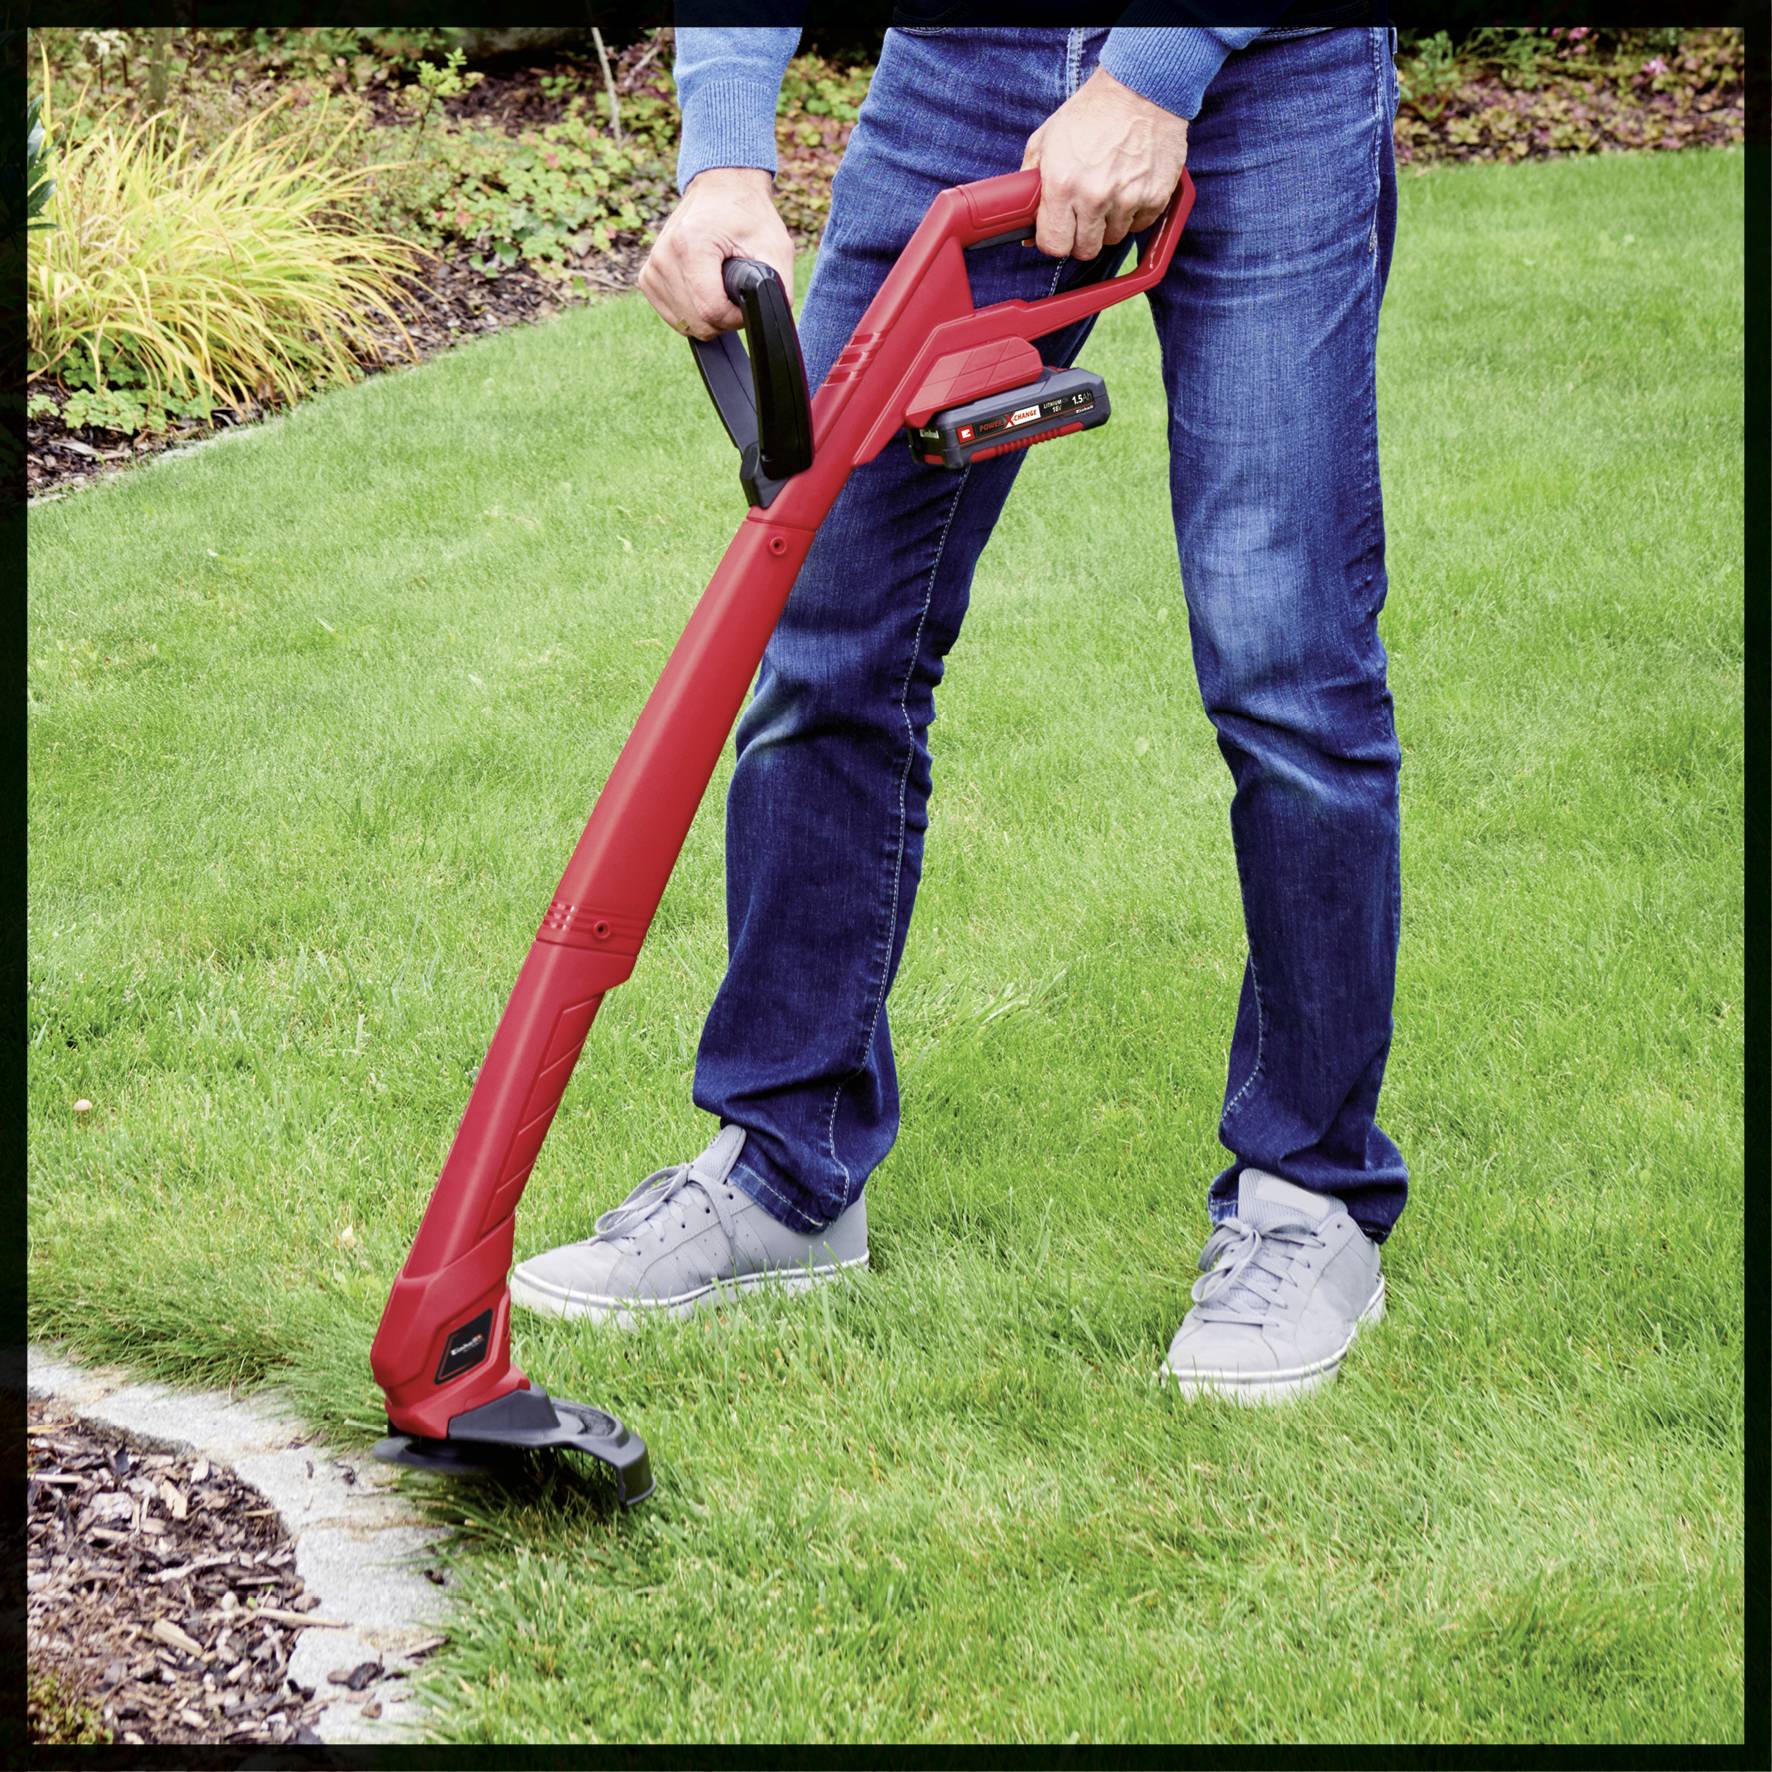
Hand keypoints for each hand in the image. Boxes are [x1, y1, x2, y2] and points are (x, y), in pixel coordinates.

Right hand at [639, 167, 796, 339]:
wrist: (721, 189)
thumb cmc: (749, 216)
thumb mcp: (776, 248)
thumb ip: (775, 290)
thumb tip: (765, 323)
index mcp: (690, 245)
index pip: (712, 312)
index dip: (736, 317)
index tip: (746, 296)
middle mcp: (664, 257)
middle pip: (698, 323)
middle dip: (723, 317)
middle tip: (735, 288)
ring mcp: (652, 268)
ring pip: (686, 325)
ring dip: (709, 314)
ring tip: (719, 283)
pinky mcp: (647, 277)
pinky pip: (675, 317)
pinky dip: (693, 310)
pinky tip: (703, 285)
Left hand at [1021, 68, 1187, 261]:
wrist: (1141, 87)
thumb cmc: (1091, 112)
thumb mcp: (1046, 139)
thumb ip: (1031, 185)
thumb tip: (1027, 228)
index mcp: (1063, 184)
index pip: (1054, 245)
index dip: (1054, 241)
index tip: (1058, 231)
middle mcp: (1095, 196)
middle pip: (1085, 250)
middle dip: (1081, 236)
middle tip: (1083, 213)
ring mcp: (1128, 198)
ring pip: (1113, 239)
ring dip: (1109, 223)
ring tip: (1109, 191)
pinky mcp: (1156, 196)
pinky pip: (1140, 226)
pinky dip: (1133, 214)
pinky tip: (1129, 186)